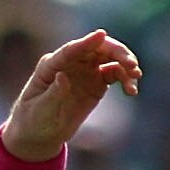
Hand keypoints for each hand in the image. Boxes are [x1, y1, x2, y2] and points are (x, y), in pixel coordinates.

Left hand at [0, 30, 140, 160]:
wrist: (40, 134)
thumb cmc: (33, 121)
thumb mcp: (41, 111)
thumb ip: (53, 94)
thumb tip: (63, 77)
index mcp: (51, 65)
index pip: (71, 50)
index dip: (86, 42)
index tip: (101, 34)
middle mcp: (70, 63)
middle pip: (96, 49)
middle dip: (116, 52)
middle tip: (131, 64)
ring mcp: (85, 70)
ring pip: (109, 58)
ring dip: (125, 64)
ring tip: (135, 78)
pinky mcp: (96, 82)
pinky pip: (114, 74)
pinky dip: (125, 79)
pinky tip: (132, 91)